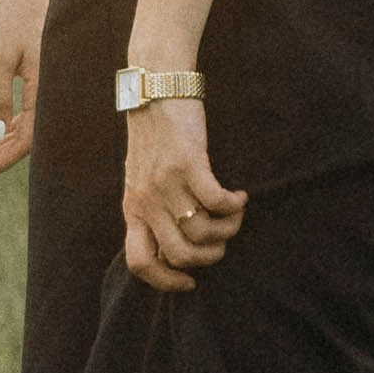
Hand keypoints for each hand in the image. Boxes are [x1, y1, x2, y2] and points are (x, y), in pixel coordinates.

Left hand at [0, 0, 50, 177]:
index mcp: (47, 86)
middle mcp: (53, 91)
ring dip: (1, 144)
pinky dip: (8, 126)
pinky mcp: (42, 80)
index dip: (2, 158)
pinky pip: (28, 113)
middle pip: (28, 139)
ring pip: (28, 127)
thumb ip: (0, 95)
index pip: (28, 138)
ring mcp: (49, 86)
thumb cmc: (16, 15)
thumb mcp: (1, 55)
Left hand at [122, 90, 242, 292]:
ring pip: (201, 232)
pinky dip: (234, 206)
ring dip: (227, 230)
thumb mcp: (143, 179)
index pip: (139, 263)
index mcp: (133, 208)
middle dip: (208, 258)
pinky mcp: (188, 164)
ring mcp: (165, 183)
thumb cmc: (155, 138)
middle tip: (222, 242)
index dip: (166, 281)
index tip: (190, 281)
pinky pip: (217, 202)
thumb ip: (154, 210)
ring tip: (234, 214)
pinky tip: (240, 197)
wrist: (156, 91)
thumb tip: (176, 247)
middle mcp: (146, 201)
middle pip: (179, 255)